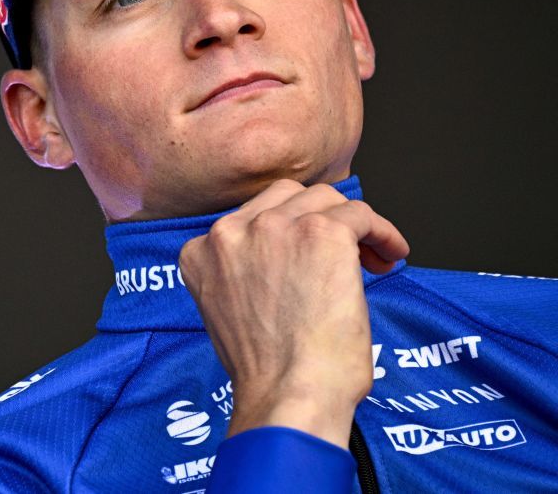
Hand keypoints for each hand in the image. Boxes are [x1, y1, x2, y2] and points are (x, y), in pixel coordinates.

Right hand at [178, 179, 408, 447]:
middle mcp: (230, 231)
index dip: (286, 233)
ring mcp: (275, 227)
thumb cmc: (265, 372)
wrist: (288, 395)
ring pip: (325, 199)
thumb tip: (281, 263)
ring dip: (350, 224)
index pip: (248, 218)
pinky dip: (382, 232)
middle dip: (317, 218)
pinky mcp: (322, 234)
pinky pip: (362, 215)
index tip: (305, 254)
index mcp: (200, 252)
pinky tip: (391, 252)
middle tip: (342, 251)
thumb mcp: (226, 311)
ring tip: (371, 255)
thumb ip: (241, 273)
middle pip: (286, 197)